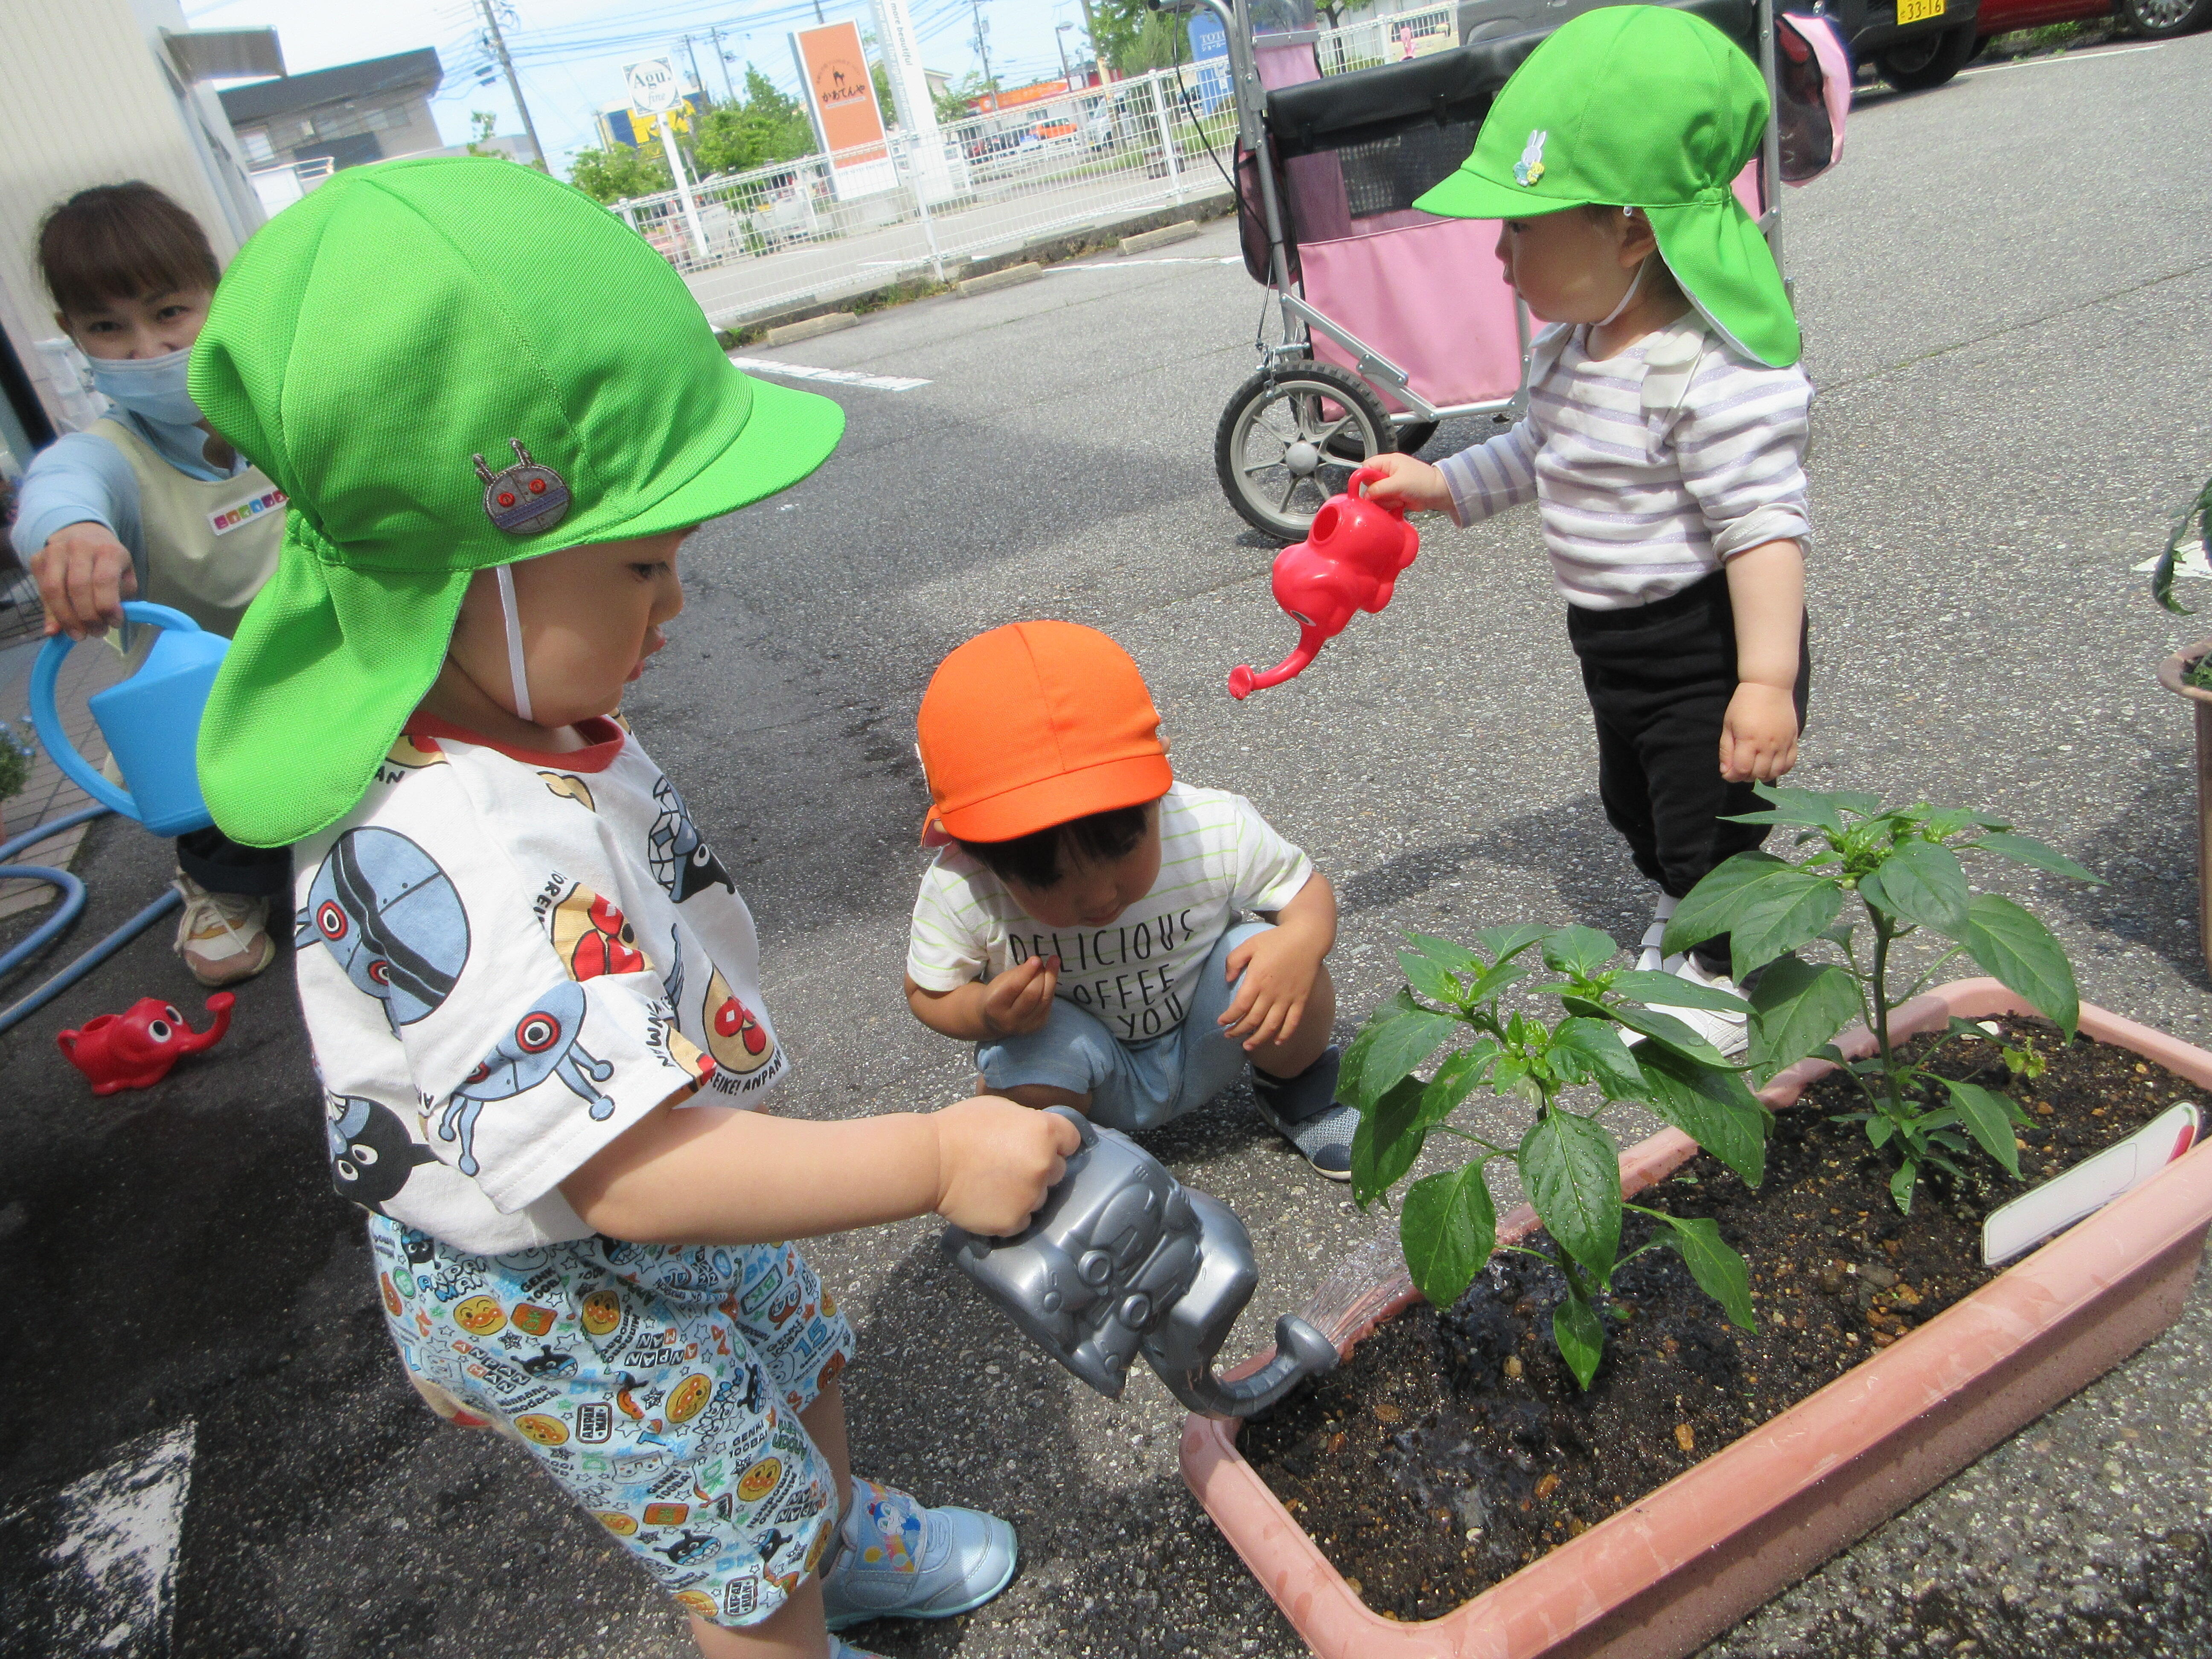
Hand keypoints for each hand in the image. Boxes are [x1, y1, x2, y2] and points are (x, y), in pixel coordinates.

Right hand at [30, 522, 136, 639]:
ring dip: (67, 619)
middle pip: (77, 588)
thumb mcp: (122, 577)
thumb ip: (114, 600)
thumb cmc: (108, 563)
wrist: (82, 534)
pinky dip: (52, 613)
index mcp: (107, 550)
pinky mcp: (38, 558)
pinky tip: (61, 626)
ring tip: (80, 634)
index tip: (114, 623)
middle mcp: (79, 547)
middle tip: (97, 633)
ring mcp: (55, 551)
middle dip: (87, 617)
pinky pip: (41, 591)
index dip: (107, 607)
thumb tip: (93, 626)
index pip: (103, 580)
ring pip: (54, 590)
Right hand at [930, 1095, 1080, 1234]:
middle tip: (1011, 1164)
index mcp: (1045, 1132)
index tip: (1043, 1145)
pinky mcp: (1014, 1220)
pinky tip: (991, 1201)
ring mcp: (1031, 1196)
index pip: (1072, 1140)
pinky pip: (1023, 1219)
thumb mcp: (1001, 1109)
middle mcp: (1044, 1165)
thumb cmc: (960, 1128)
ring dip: (1026, 1192)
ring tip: (996, 1184)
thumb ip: (1029, 1121)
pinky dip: (1010, 1213)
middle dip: (1040, 1167)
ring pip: (1040, 1197)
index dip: (1058, 1142)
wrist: (931, 1162)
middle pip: (1058, 1170)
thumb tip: (1040, 1133)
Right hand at [980, 954, 1057, 1038]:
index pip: (1014, 987)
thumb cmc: (997, 994)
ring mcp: (1024, 1026)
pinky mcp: (1036, 1026)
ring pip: (1044, 1000)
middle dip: (1041, 975)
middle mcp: (1009, 1019)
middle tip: (1044, 961)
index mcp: (994, 1005)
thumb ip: (1017, 973)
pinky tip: (1050, 979)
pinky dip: (1051, 989)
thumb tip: (1037, 963)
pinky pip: (1048, 1005)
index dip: (1027, 972)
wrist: (995, 1020)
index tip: (1036, 959)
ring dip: (1051, 979)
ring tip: (1054, 963)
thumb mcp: (1000, 981)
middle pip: (1032, 994)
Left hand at [1219, 927, 1322, 1052]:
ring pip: (1271, 1026)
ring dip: (1258, 1039)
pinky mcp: (1301, 999)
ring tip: (1247, 1046)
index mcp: (1257, 980)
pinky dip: (1284, 1035)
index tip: (1221, 1022)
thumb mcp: (1249, 944)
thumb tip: (1228, 980)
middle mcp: (1271, 993)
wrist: (1307, 937)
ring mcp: (1287, 998)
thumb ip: (1234, 961)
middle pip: (1253, 1020)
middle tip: (1228, 1036)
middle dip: (1238, 1031)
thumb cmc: (1276, 940)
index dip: (1229, 1018)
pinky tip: (1276, 1042)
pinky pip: (1292, 1022)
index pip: (1239, 1006)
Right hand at [1353, 452, 1452, 514]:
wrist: (1438, 493)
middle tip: (1391, 494)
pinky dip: (1391, 506)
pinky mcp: (1394, 496)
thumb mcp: (1398, 483)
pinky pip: (1384, 503)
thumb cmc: (1423, 482)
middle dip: (1379, 493)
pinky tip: (1401, 503)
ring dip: (1387, 501)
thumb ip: (1379, 488)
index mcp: (1388, 462)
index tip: (1369, 489)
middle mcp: (1387, 472)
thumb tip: (1365, 495)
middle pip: (1369, 484)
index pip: (1366, 467)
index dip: (1364, 478)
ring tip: (1400, 498)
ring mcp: (1390, 485)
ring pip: (1376, 496)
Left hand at [1720, 682, 1799, 782]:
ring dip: (1763, 775)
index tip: (1728, 772)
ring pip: (1775, 772)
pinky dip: (1781, 770)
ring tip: (1755, 768)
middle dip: (1746, 776)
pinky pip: (1790, 763)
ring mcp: (1783, 743)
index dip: (1733, 776)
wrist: (1770, 686)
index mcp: (1749, 740)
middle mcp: (1768, 745)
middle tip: (1741, 768)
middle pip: (1759, 774)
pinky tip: (1772, 766)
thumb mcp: (1729, 725)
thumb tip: (1726, 772)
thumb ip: (1727, 750)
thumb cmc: (1744, 704)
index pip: (1742, 770)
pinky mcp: (1793, 740)